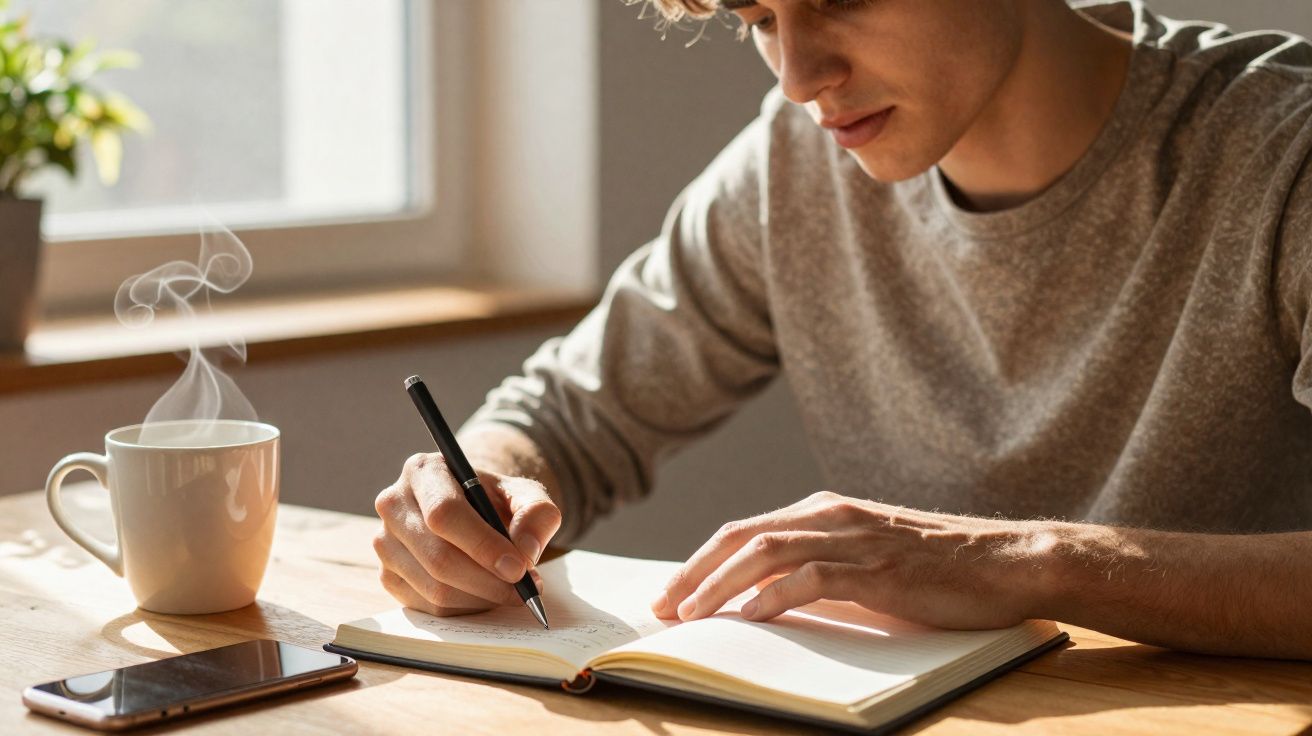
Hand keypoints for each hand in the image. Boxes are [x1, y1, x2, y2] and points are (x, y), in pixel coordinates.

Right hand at [373, 452, 561, 615]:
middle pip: (438, 556)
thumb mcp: (525, 494)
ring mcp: (385, 543)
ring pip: (434, 587)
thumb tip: (526, 552)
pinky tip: (486, 594)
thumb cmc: (495, 500)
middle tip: (524, 589)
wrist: (471, 511)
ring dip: (481, 597)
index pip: (445, 513)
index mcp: (423, 471)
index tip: (518, 568)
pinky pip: (428, 606)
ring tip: (511, 589)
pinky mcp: (388, 576)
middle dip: (488, 580)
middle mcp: (394, 504)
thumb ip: (536, 514)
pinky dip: (465, 608)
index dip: (482, 545)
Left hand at [651, 491, 1039, 628]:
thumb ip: (819, 565)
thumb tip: (763, 597)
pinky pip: (813, 577)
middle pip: (742, 536)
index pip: (744, 531)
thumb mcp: (866, 558)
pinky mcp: (879, 567)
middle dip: (694, 572)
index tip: (670, 592)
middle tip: (662, 607)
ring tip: (691, 614)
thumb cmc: (938, 567)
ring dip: (720, 584)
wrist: (1007, 561)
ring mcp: (855, 538)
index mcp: (824, 510)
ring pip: (767, 553)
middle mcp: (832, 515)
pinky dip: (774, 595)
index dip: (700, 561)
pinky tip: (749, 616)